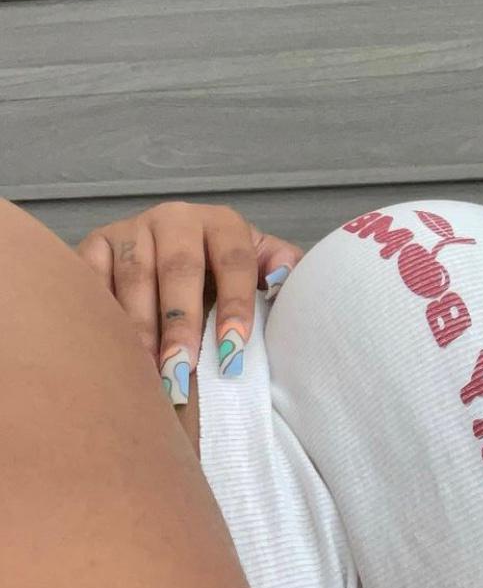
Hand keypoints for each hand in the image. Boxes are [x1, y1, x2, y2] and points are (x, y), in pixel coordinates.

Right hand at [74, 200, 304, 381]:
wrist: (165, 247)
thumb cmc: (219, 270)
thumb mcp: (256, 262)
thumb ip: (280, 268)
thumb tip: (284, 280)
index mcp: (221, 223)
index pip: (233, 261)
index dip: (235, 305)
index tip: (232, 350)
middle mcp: (175, 218)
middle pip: (179, 270)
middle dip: (181, 324)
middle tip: (181, 369)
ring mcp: (131, 229)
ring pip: (134, 277)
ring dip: (140, 327)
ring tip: (147, 369)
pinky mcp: (95, 243)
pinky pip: (92, 278)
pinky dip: (100, 312)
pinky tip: (109, 346)